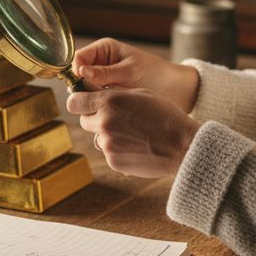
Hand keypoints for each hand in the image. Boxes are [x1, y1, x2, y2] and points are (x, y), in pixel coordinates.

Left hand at [67, 88, 201, 177]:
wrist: (182, 146)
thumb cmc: (165, 116)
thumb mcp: (141, 94)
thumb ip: (114, 94)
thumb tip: (93, 94)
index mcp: (109, 102)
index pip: (74, 102)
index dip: (79, 102)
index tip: (85, 104)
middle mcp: (104, 122)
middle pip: (84, 120)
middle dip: (95, 119)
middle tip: (116, 119)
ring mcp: (107, 144)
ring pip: (97, 137)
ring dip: (108, 135)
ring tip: (133, 134)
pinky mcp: (113, 161)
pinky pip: (108, 152)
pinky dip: (118, 150)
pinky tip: (137, 147)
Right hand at [72, 38, 199, 112]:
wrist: (174, 91)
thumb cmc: (154, 74)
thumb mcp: (129, 72)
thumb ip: (104, 73)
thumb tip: (80, 72)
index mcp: (103, 50)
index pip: (78, 58)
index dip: (76, 71)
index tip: (83, 84)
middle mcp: (98, 64)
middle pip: (77, 76)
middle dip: (83, 88)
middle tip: (95, 97)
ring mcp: (101, 81)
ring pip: (84, 91)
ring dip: (91, 99)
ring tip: (105, 106)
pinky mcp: (106, 96)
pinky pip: (94, 102)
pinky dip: (98, 108)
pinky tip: (107, 112)